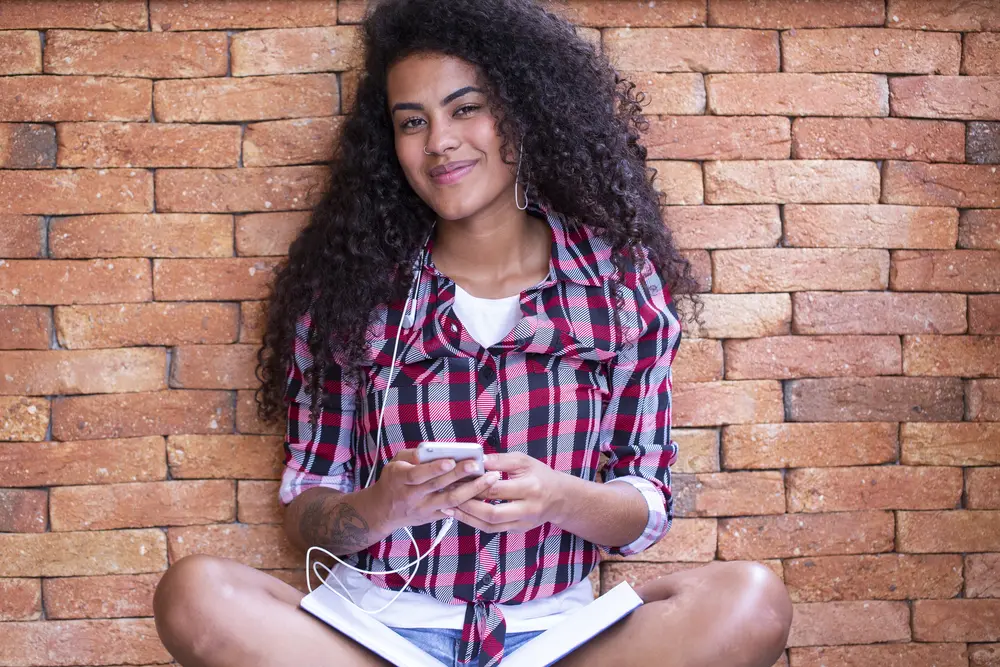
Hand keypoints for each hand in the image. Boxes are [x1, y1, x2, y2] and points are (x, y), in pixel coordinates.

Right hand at [371, 449, 501, 531]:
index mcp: (400, 479)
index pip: (418, 474)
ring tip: (490, 479)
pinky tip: (485, 492)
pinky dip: (470, 502)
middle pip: (438, 486)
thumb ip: (411, 455)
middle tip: (477, 465)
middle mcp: (412, 496)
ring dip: (472, 490)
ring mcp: (424, 509)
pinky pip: (454, 510)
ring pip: (451, 501)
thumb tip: (432, 450)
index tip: (450, 460)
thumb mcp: (394, 463)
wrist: (382, 511)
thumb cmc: (393, 481)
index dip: (434, 468)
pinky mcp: (433, 517)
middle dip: (460, 475)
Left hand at [449, 452, 569, 532]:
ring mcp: (522, 523)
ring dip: (468, 518)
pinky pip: (493, 529)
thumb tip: (478, 460)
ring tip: (449, 507)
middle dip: (468, 505)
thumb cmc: (540, 475)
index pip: (496, 489)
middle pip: (492, 513)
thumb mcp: (524, 461)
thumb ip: (500, 460)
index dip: (475, 484)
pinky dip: (475, 522)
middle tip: (449, 495)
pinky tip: (462, 514)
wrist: (560, 498)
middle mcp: (527, 509)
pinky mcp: (517, 530)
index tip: (457, 478)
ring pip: (490, 526)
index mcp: (530, 488)